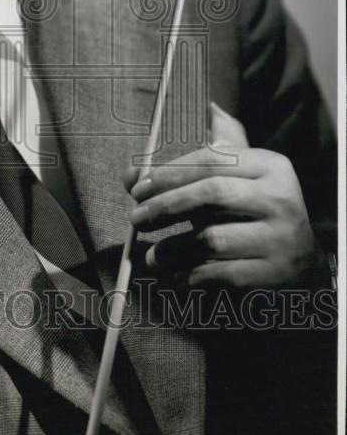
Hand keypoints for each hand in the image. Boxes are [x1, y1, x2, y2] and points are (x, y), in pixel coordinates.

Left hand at [125, 103, 321, 288]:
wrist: (303, 258)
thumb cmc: (253, 210)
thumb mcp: (232, 179)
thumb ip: (185, 169)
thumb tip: (131, 173)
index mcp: (269, 165)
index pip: (212, 160)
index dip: (170, 172)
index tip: (137, 187)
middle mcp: (280, 198)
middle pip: (213, 194)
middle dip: (167, 205)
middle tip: (137, 218)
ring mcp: (280, 237)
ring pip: (213, 239)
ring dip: (173, 247)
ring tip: (152, 254)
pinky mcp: (273, 273)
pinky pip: (221, 274)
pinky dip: (191, 274)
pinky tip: (174, 273)